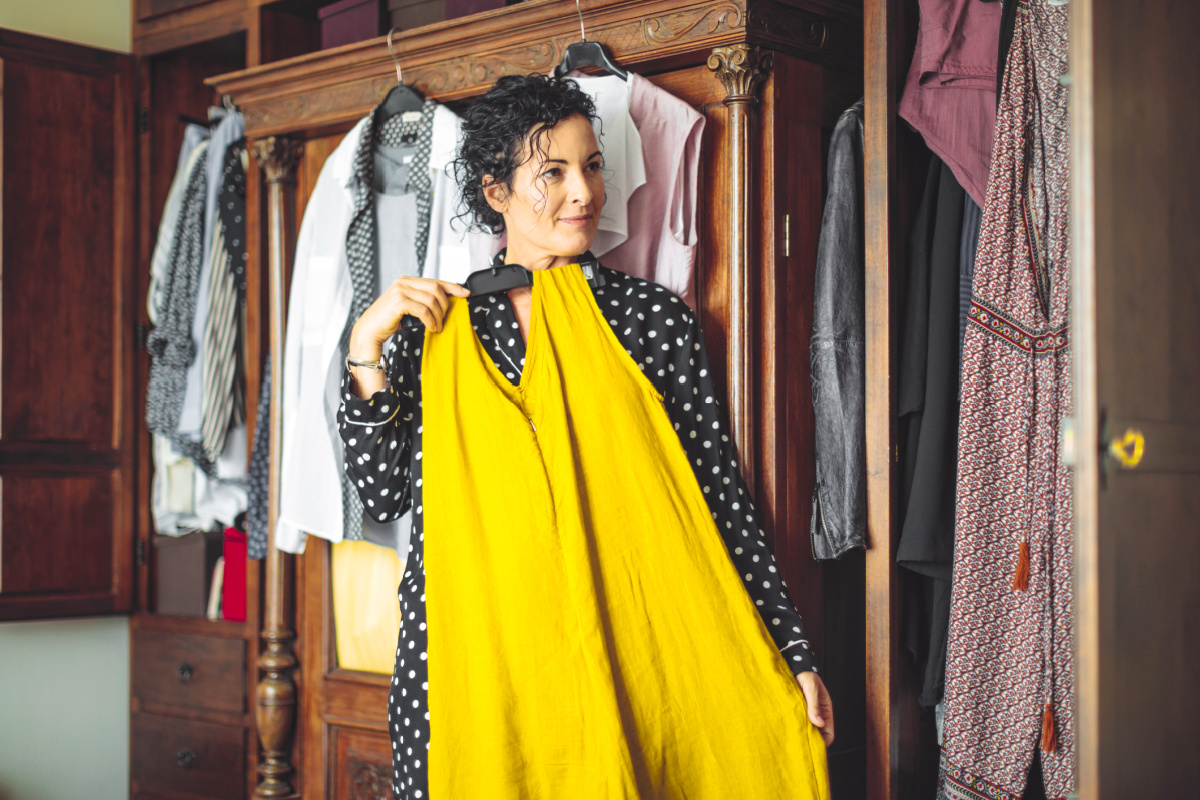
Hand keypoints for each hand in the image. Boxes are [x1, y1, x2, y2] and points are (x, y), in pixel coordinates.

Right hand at [350, 276, 470, 353]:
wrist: (370, 330)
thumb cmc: (390, 320)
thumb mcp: (409, 306)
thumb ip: (422, 300)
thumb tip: (445, 303)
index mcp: (407, 281)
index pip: (435, 281)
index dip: (452, 287)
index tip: (465, 293)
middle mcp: (404, 282)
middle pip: (436, 289)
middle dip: (445, 306)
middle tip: (444, 320)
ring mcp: (400, 290)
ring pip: (431, 300)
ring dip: (438, 316)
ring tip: (437, 327)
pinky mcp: (399, 302)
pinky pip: (424, 310)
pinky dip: (431, 320)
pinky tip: (431, 328)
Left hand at [797, 671, 834, 746]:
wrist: (793, 665)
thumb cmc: (805, 675)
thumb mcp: (811, 688)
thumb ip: (814, 705)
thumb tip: (819, 724)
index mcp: (826, 710)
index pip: (829, 733)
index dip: (823, 742)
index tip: (813, 747)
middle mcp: (817, 714)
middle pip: (818, 735)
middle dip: (811, 741)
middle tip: (800, 745)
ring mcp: (807, 713)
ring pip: (807, 730)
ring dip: (802, 734)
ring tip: (793, 738)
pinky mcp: (797, 711)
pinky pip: (798, 723)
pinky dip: (795, 727)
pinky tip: (787, 729)